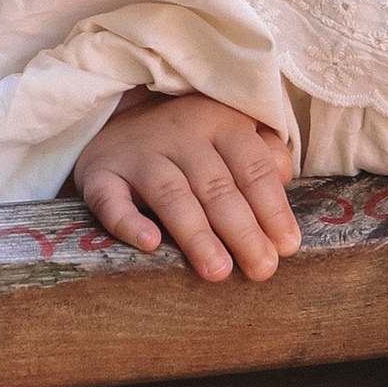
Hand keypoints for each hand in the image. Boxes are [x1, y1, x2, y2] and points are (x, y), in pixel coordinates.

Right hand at [75, 89, 299, 282]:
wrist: (114, 116)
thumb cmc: (189, 137)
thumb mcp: (230, 132)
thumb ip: (263, 156)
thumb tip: (284, 182)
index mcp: (221, 123)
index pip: (253, 168)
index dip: (272, 208)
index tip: (287, 246)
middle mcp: (180, 135)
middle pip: (216, 186)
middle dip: (242, 231)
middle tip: (261, 268)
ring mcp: (138, 154)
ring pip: (171, 194)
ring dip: (196, 234)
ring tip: (218, 270)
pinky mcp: (100, 174)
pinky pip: (110, 199)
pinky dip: (127, 222)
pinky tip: (149, 244)